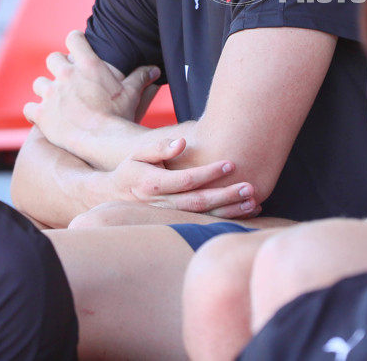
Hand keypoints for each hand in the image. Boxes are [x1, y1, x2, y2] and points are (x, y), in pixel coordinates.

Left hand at [24, 30, 160, 152]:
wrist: (101, 141)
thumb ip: (142, 77)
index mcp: (88, 65)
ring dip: (47, 89)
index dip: (76, 41)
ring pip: (39, 83)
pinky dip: (36, 112)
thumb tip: (155, 69)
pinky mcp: (40, 114)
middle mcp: (66, 75)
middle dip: (59, 66)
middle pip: (52, 58)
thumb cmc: (119, 116)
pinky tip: (45, 117)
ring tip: (57, 100)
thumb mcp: (133, 93)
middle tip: (68, 79)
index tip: (79, 48)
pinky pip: (30, 108)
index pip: (74, 38)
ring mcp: (51, 94)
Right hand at [109, 136, 260, 216]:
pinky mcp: (177, 223)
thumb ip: (159, 148)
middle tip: (249, 187)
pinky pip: (203, 223)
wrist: (114, 197)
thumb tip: (182, 142)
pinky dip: (226, 219)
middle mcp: (162, 205)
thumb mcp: (138, 154)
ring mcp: (170, 217)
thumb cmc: (132, 169)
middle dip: (226, 196)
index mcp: (153, 185)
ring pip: (203, 217)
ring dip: (229, 211)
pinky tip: (246, 213)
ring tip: (252, 202)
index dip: (209, 173)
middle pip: (198, 203)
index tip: (230, 164)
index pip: (186, 180)